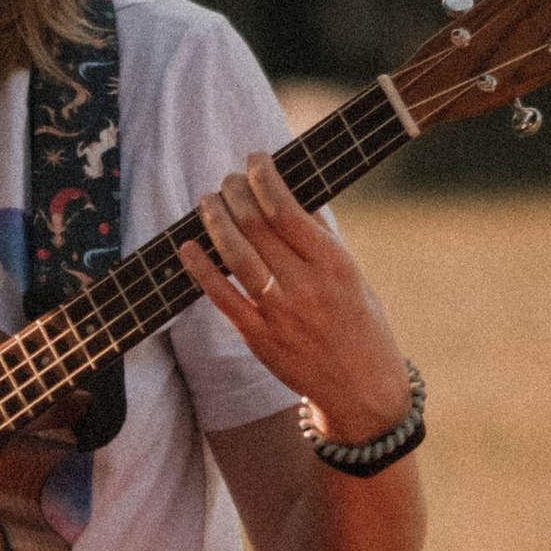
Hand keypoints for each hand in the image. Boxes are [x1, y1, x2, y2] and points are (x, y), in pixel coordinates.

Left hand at [179, 151, 412, 445]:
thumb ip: (322, 240)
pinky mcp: (258, 337)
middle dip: (235, 193)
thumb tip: (291, 195)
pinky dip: (201, 268)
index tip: (254, 159)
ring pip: (235, 254)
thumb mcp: (353, 277)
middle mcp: (305, 286)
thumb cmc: (361, 325)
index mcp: (334, 264)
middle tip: (227, 180)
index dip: (264, 177)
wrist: (362, 391)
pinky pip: (221, 296)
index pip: (287, 209)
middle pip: (256, 226)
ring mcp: (279, 313)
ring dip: (215, 220)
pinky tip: (188, 246)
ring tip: (207, 201)